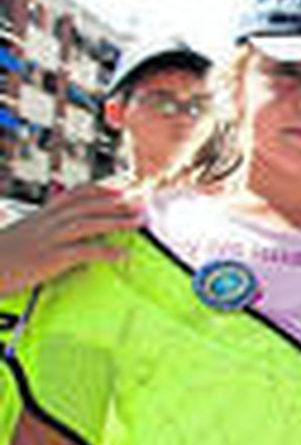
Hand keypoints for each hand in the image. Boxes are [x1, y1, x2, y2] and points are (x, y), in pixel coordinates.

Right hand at [0, 184, 141, 297]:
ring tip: (141, 221)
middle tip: (143, 201)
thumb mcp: (25, 230)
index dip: (102, 188)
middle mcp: (48, 222)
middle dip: (118, 201)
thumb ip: (46, 222)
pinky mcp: (50, 258)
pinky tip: (124, 254)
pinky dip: (105, 251)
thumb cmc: (4, 253)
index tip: (125, 186)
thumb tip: (68, 221)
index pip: (77, 193)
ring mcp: (49, 239)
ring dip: (117, 221)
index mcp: (44, 213)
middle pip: (88, 205)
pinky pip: (83, 252)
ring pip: (88, 224)